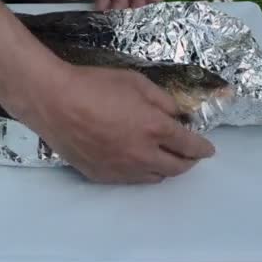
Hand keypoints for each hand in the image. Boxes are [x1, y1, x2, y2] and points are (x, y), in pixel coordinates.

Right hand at [21, 64, 214, 183]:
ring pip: (154, 178)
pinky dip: (140, 172)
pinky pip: (129, 180)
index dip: (202, 147)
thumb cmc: (94, 86)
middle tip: (189, 155)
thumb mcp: (135, 81)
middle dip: (188, 162)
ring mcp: (120, 169)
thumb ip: (162, 100)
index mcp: (154, 128)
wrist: (54, 102)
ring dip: (164, 169)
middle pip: (177, 168)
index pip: (189, 145)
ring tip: (162, 159)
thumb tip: (178, 115)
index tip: (207, 148)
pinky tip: (135, 162)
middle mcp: (142, 154)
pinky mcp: (101, 175)